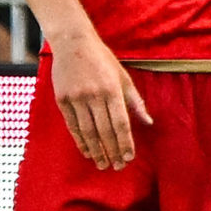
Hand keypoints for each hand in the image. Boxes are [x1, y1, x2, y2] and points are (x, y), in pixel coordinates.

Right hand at [49, 31, 153, 168]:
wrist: (73, 43)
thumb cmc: (103, 60)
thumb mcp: (124, 77)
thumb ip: (135, 101)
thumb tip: (149, 122)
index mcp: (113, 90)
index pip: (121, 123)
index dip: (125, 142)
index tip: (129, 158)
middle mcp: (94, 95)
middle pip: (104, 131)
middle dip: (112, 151)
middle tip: (117, 167)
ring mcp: (76, 98)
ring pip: (87, 131)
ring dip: (96, 150)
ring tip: (102, 164)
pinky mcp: (62, 99)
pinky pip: (72, 125)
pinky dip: (80, 140)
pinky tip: (87, 151)